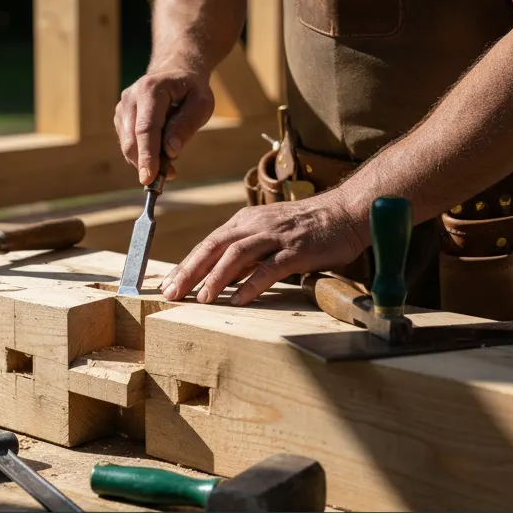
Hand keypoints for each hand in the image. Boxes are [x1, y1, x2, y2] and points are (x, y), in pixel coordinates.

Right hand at [115, 67, 214, 184]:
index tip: (148, 178)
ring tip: (170, 160)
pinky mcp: (120, 118)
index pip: (146, 128)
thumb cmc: (191, 89)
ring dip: (146, 160)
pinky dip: (143, 154)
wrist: (175, 71)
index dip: (147, 155)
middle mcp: (130, 98)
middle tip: (169, 175)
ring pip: (127, 145)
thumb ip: (186, 125)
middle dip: (147, 163)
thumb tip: (171, 150)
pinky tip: (160, 151)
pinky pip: (128, 144)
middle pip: (132, 140)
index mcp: (151, 90)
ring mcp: (122, 108)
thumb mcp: (201, 104)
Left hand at [160, 195, 366, 305]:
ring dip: (217, 277)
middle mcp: (255, 225)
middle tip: (172, 294)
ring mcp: (276, 236)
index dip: (186, 264)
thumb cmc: (306, 229)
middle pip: (214, 246)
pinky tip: (239, 300)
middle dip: (190, 271)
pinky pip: (270, 267)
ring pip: (237, 254)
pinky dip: (252, 284)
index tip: (168, 285)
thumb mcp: (268, 234)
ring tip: (202, 298)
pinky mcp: (297, 250)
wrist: (345, 212)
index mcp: (245, 221)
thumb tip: (218, 277)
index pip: (208, 243)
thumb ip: (245, 253)